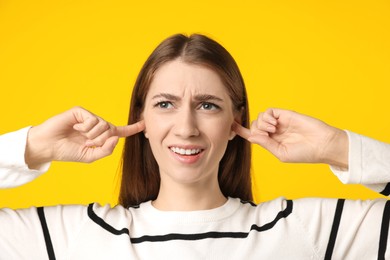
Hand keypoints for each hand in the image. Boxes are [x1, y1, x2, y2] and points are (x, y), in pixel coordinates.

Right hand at [25, 107, 144, 167]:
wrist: (49, 147)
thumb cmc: (68, 151)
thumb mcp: (91, 156)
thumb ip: (106, 150)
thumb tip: (117, 138)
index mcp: (100, 136)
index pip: (119, 132)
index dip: (132, 129)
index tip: (144, 124)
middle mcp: (96, 125)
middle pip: (112, 130)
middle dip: (101, 140)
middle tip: (86, 143)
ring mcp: (89, 118)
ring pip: (104, 125)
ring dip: (92, 135)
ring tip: (80, 137)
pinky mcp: (80, 112)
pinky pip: (93, 120)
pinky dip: (85, 129)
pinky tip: (75, 129)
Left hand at [233, 108, 347, 167]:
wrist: (322, 145)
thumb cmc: (305, 153)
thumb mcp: (281, 153)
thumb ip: (266, 144)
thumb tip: (251, 136)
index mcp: (272, 142)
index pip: (253, 135)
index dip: (241, 130)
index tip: (231, 126)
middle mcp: (274, 131)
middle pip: (254, 126)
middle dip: (255, 130)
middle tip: (267, 134)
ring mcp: (279, 122)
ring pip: (260, 118)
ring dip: (262, 124)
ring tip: (273, 130)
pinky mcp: (286, 114)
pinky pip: (269, 111)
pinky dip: (267, 117)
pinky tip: (274, 124)